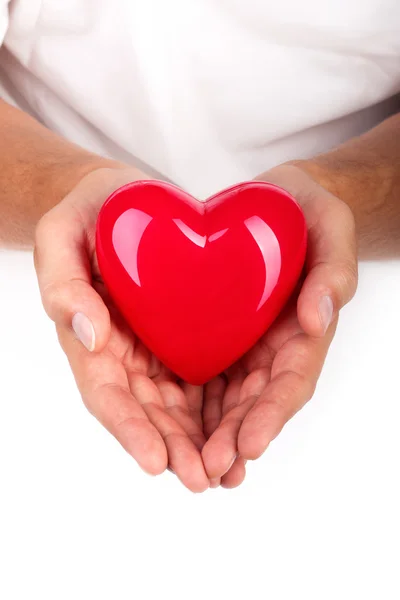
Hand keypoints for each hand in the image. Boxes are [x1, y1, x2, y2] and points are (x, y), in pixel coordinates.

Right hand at [34, 167, 209, 492]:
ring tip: (230, 472)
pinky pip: (206, 379)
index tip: (155, 458)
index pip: (106, 393)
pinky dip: (223, 410)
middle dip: (174, 449)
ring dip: (202, 442)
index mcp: (90, 339)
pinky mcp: (187, 339)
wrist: (122, 200)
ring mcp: (156, 351)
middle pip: (147, 413)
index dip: (128, 428)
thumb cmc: (86, 213)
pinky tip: (245, 432)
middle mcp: (124, 355)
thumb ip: (64, 284)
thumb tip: (88, 335)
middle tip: (204, 478)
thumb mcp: (62, 234)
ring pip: (179, 408)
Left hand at [201, 164, 357, 486]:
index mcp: (305, 332)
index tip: (250, 444)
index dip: (272, 414)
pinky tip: (168, 430)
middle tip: (208, 471)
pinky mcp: (219, 336)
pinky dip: (188, 405)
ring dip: (209, 436)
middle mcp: (276, 348)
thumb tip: (319, 318)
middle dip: (234, 439)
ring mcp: (246, 346)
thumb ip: (333, 270)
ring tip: (186, 467)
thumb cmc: (308, 213)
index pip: (292, 381)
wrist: (277, 204)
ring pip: (227, 400)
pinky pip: (202, 375)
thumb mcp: (329, 227)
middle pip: (256, 403)